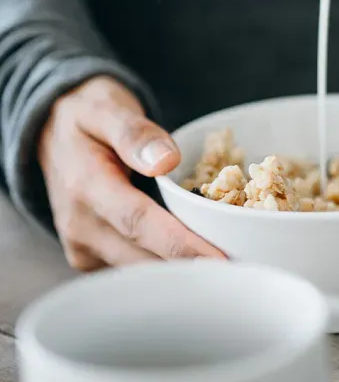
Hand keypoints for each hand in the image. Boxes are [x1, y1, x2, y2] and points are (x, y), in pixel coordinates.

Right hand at [39, 76, 225, 270]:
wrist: (52, 131)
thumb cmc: (87, 118)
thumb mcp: (107, 109)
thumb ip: (135, 133)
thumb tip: (167, 161)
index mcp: (85, 186)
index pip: (138, 222)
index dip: (180, 245)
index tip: (219, 261)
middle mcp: (80, 225)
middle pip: (143, 257)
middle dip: (192, 267)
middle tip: (243, 271)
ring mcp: (83, 246)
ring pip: (140, 271)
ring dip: (182, 272)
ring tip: (229, 270)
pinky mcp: (91, 257)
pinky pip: (134, 269)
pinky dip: (166, 267)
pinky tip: (198, 262)